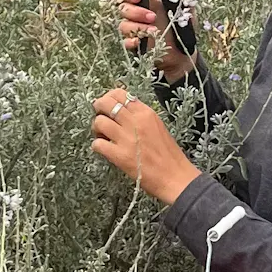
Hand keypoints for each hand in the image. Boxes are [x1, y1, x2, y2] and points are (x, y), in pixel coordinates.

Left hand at [90, 87, 200, 205]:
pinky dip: (97, 146)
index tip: (107, 104)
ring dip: (96, 128)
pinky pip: (98, 144)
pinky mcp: (120, 156)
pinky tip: (104, 149)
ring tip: (102, 135)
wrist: (175, 176)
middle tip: (100, 115)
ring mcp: (126, 138)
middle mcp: (135, 122)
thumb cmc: (169, 155)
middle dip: (98, 108)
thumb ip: (140, 117)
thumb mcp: (158, 126)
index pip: (120, 94)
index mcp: (146, 113)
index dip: (109, 97)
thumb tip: (122, 111)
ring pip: (99, 122)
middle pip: (106, 103)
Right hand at [117, 0, 193, 81]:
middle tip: (153, 17)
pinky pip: (125, 42)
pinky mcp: (134, 45)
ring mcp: (134, 30)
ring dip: (137, 27)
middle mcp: (137, 15)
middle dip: (136, 12)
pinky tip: (139, 41)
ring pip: (123, 25)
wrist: (182, 52)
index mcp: (147, 3)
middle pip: (123, 8)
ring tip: (154, 30)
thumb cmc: (182, 29)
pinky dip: (131, 41)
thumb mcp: (185, 12)